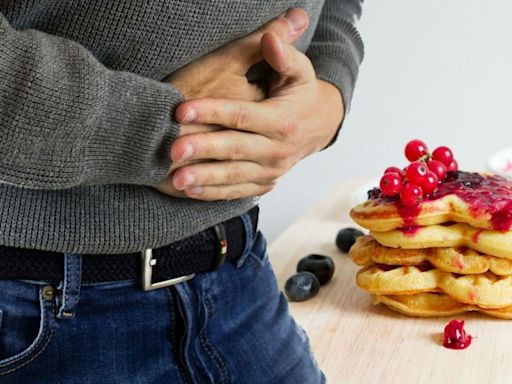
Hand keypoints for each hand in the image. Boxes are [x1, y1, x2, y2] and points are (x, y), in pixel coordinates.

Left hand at [156, 8, 308, 197]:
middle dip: (203, 149)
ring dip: (204, 179)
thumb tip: (269, 36)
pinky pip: (238, 191)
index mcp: (282, 120)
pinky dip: (214, 193)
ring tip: (177, 179)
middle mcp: (277, 149)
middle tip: (173, 150)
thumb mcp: (300, 72)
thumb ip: (284, 55)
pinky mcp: (265, 183)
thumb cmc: (301, 94)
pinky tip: (190, 191)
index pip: (242, 116)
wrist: (319, 126)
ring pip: (234, 176)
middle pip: (235, 149)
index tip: (181, 110)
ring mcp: (271, 170)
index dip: (212, 111)